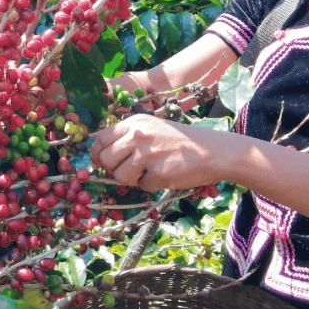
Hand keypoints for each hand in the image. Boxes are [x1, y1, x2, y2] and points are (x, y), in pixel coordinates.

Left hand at [90, 114, 225, 192]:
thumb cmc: (181, 141)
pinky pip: (143, 186)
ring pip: (119, 176)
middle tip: (128, 171)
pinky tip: (166, 175)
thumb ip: (130, 136)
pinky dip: (152, 185)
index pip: (102, 138)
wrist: (212, 151)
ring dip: (131, 179)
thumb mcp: (152, 127)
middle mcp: (138, 135)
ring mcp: (147, 154)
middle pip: (106, 159)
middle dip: (113, 169)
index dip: (96, 153)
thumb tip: (103, 154)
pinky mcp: (158, 172)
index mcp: (135, 122)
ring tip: (149, 172)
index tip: (98, 162)